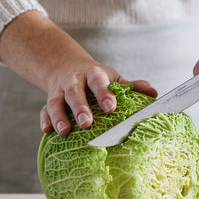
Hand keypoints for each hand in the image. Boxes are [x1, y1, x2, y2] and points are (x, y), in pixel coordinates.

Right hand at [41, 56, 156, 134]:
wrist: (67, 66)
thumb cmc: (97, 78)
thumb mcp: (114, 78)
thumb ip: (132, 86)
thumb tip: (154, 93)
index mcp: (93, 74)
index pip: (98, 81)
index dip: (104, 94)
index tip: (111, 108)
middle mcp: (74, 80)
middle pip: (74, 92)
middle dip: (80, 107)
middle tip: (87, 123)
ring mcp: (59, 91)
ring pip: (55, 102)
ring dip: (59, 116)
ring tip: (64, 131)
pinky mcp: (48, 101)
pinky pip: (44, 110)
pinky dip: (45, 120)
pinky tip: (47, 131)